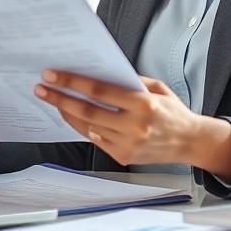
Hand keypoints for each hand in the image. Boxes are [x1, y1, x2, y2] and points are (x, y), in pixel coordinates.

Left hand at [33, 70, 204, 165]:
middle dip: (60, 98)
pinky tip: (74, 116)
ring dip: (67, 113)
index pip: (99, 91)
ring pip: (88, 127)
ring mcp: (128, 144)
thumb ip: (129, 81)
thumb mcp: (156, 87)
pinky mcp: (123, 156)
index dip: (73, 82)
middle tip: (41, 88)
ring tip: (53, 100)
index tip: (53, 75)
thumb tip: (99, 73)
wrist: (189, 142)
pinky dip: (83, 127)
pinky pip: (95, 140)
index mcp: (142, 104)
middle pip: (87, 111)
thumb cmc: (172, 111)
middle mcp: (134, 126)